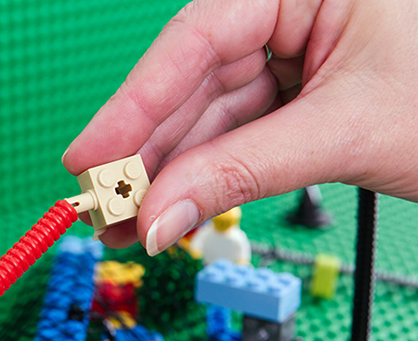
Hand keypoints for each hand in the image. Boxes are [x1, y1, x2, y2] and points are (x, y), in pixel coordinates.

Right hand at [63, 0, 417, 252]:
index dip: (132, 104)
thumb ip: (241, 173)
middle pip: (192, 84)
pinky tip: (171, 210)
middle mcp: (287, 9)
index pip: (195, 39)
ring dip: (166, 175)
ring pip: (207, 117)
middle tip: (103, 208)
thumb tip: (159, 216)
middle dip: (146, 154)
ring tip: (129, 227)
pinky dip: (204, 177)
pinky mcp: (295, 94)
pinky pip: (234, 135)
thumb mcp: (344, 131)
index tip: (87, 158)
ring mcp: (290, 52)